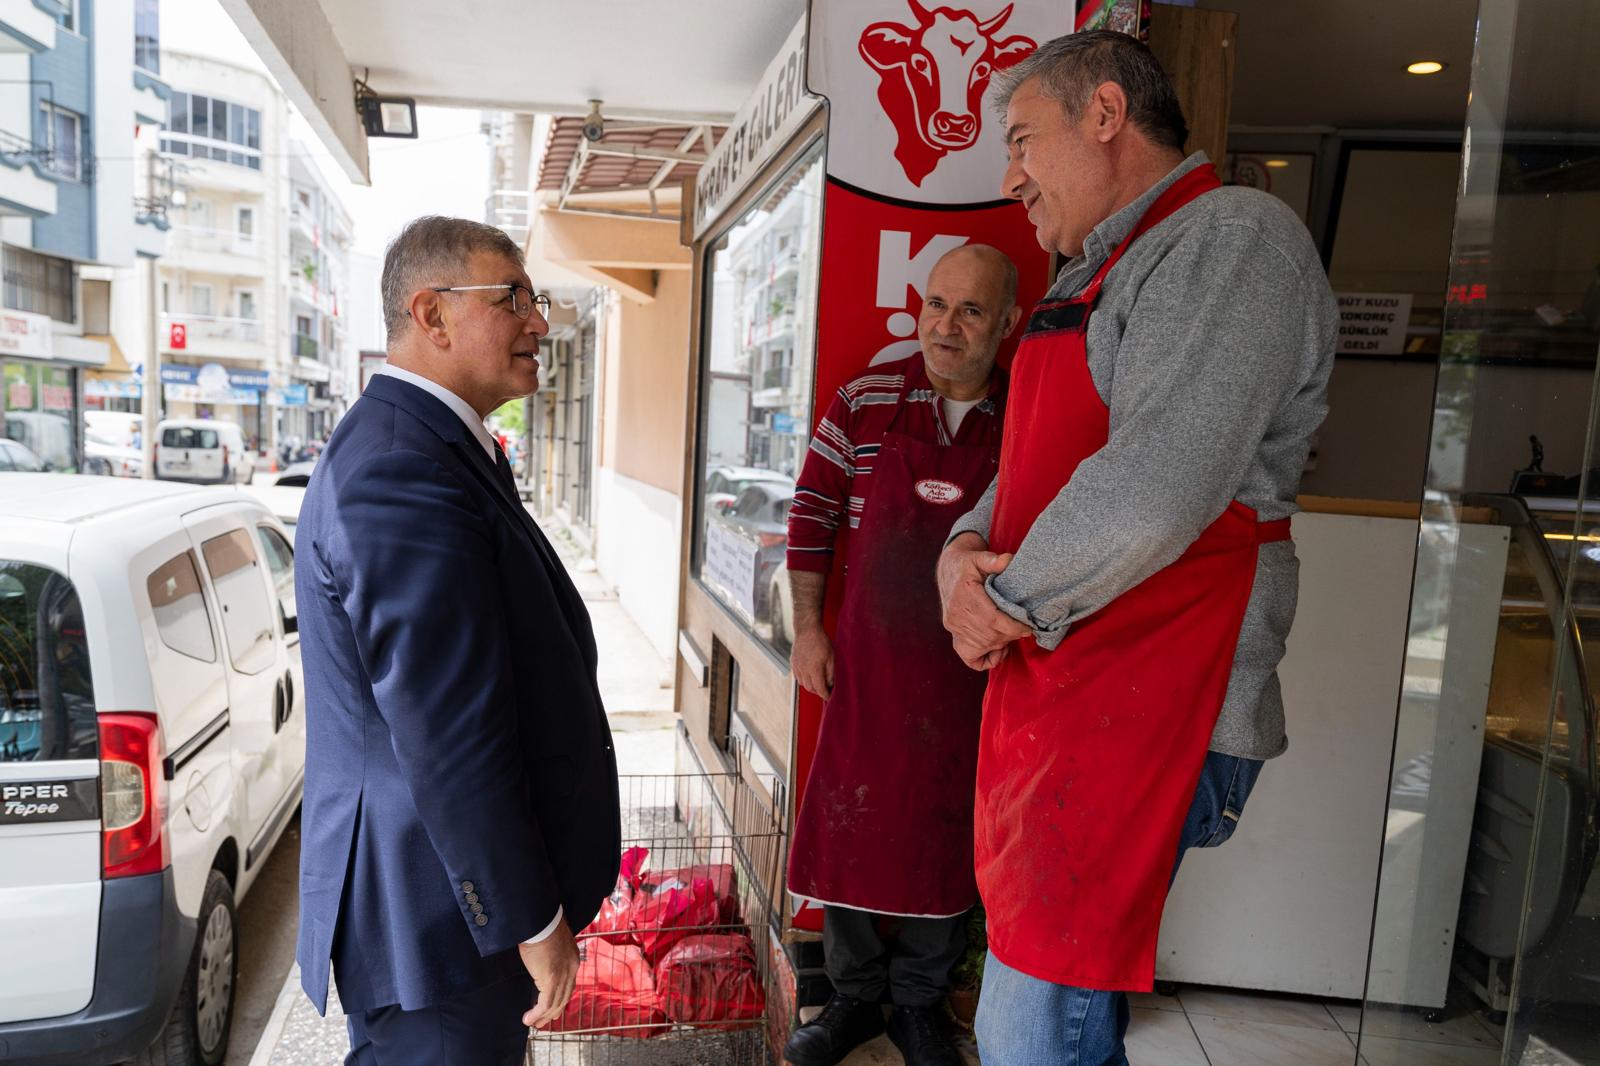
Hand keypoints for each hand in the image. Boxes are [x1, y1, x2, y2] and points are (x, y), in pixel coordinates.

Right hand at [519, 918, 578, 1028]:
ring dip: (543, 1016)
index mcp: (572, 958)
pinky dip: (536, 1013)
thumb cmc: (541, 925)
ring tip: (533, 1023)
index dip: (560, 997)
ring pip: (555, 1003)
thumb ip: (550, 953)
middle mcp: (572, 968)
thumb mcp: (550, 941)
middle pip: (565, 996)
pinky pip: (545, 1004)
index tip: (552, 1006)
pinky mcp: (552, 980)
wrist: (539, 920)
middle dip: (554, 1011)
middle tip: (543, 1021)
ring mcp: (563, 975)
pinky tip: (528, 1018)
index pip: (569, 984)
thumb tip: (541, 960)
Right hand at [791, 626, 834, 698]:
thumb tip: (830, 685)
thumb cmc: (821, 642)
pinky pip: (797, 677)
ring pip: (803, 684)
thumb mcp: (831, 657)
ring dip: (811, 687)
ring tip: (818, 684)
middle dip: (818, 692)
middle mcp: (803, 670)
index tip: (830, 697)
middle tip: (825, 690)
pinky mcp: (793, 663)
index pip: (820, 688)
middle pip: (810, 688)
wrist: (807, 630)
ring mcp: (797, 667)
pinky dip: (804, 680)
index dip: (825, 695)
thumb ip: (831, 673)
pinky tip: (809, 676)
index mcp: (814, 669)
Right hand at [938, 533, 1031, 668]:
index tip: (1027, 628)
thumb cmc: (967, 563)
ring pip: (982, 646)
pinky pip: (969, 657)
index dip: (1012, 627)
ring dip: (1002, 644)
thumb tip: (1008, 561)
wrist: (948, 570)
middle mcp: (956, 613)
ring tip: (1013, 634)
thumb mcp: (979, 556)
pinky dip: (986, 659)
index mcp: (964, 594)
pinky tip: (998, 649)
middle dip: (1010, 636)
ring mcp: (953, 626)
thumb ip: (993, 560)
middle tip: (1022, 630)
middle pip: (989, 635)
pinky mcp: (953, 633)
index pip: (991, 619)